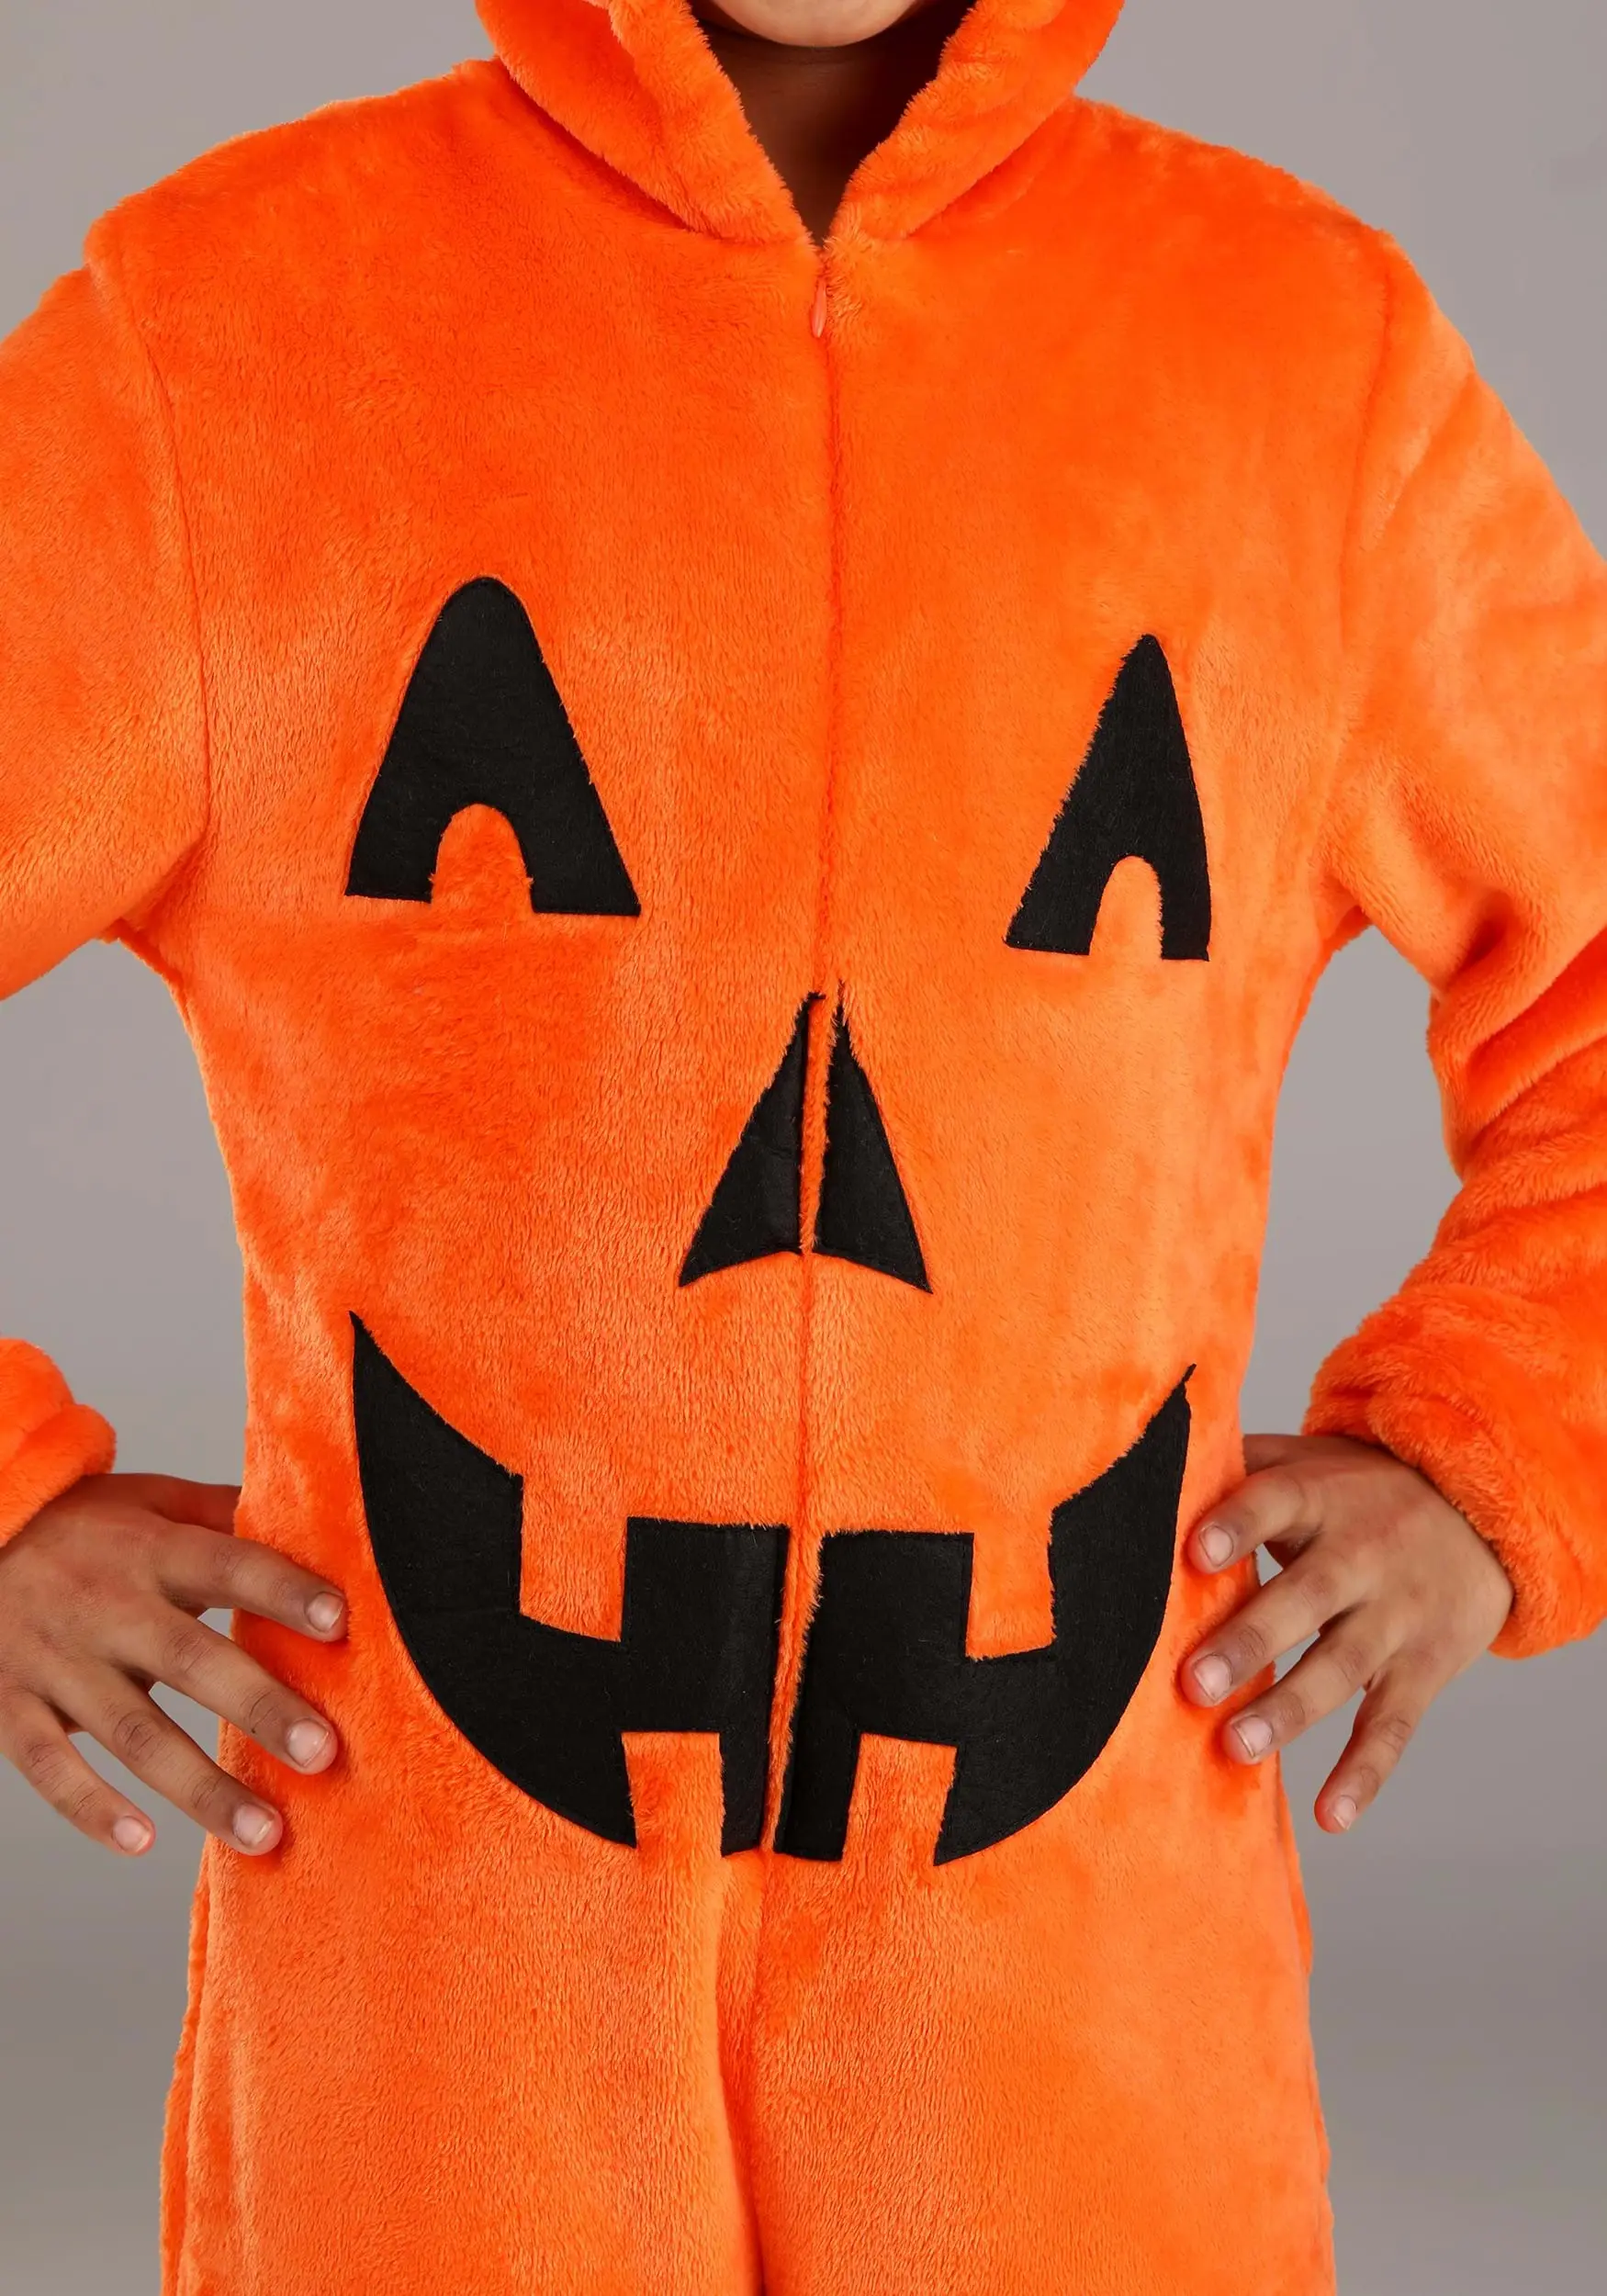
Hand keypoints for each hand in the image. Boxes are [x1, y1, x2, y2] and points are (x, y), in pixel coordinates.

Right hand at [0, 1473, 345, 1857]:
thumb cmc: (81, 1528)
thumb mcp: (152, 1502)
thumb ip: (227, 1516)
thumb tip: (319, 1521)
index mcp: (152, 1550)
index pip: (229, 1565)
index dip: (283, 1590)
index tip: (340, 1621)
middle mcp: (108, 1607)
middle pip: (191, 1659)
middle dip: (259, 1708)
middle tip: (322, 1753)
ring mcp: (57, 1661)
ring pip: (132, 1732)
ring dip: (199, 1788)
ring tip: (264, 1833)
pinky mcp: (12, 1706)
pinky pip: (49, 1765)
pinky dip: (90, 1807)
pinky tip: (142, 1841)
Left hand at [1179, 1433, 1512, 1831]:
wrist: (1480, 1515)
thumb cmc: (1356, 1492)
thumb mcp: (1306, 1464)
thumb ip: (1234, 1464)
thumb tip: (1142, 1464)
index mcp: (1322, 1497)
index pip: (1277, 1503)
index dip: (1238, 1526)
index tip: (1193, 1553)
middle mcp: (1362, 1556)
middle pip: (1306, 1596)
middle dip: (1251, 1640)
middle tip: (1193, 1684)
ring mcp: (1397, 1616)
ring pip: (1343, 1667)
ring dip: (1290, 1710)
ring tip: (1235, 1747)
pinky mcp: (1424, 1669)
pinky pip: (1394, 1726)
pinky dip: (1365, 1774)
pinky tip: (1330, 1816)